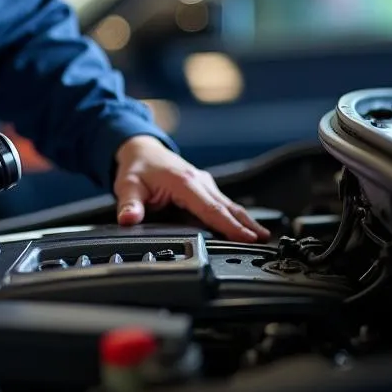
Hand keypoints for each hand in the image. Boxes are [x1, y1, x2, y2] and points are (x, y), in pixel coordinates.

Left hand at [113, 135, 270, 242]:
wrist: (141, 149)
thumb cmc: (137, 167)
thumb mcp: (127, 186)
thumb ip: (129, 204)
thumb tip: (129, 218)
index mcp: (183, 182)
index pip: (210, 208)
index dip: (229, 225)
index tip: (246, 238)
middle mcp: (198, 181)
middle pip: (226, 206)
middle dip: (246, 225)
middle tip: (264, 242)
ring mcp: (203, 183)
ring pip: (228, 203)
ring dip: (245, 220)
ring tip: (263, 237)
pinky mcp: (204, 186)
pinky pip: (222, 202)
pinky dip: (236, 214)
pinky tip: (247, 226)